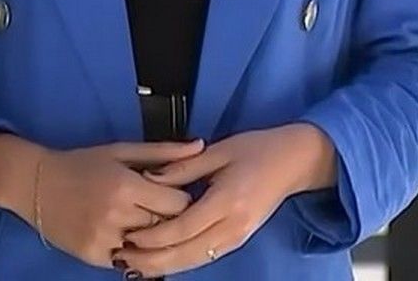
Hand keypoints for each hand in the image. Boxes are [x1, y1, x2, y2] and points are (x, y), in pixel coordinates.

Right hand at [31, 139, 205, 267]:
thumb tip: (200, 146)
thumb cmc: (82, 163)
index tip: (174, 193)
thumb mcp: (121, 151)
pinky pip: (128, 260)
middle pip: (165, 226)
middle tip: (160, 207)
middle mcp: (116, 216)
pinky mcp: (93, 257)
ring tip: (143, 220)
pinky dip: (133, 250)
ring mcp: (104, 240)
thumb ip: (163, 151)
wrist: (35, 184)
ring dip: (151, 235)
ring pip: (149, 246)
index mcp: (127, 187)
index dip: (180, 198)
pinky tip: (127, 233)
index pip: (178, 204)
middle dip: (168, 217)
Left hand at [115, 124, 335, 274]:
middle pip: (186, 253)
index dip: (153, 236)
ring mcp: (237, 237)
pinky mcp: (237, 240)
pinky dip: (179, 263)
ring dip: (163, 267)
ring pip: (194, 261)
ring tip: (133, 267)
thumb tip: (148, 179)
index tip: (128, 236)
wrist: (295, 162)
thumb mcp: (220, 150)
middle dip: (152, 261)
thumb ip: (184, 167)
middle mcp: (233, 226)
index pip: (183, 228)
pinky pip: (204, 258)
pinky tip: (160, 263)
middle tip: (122, 259)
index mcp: (228, 200)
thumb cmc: (258, 149)